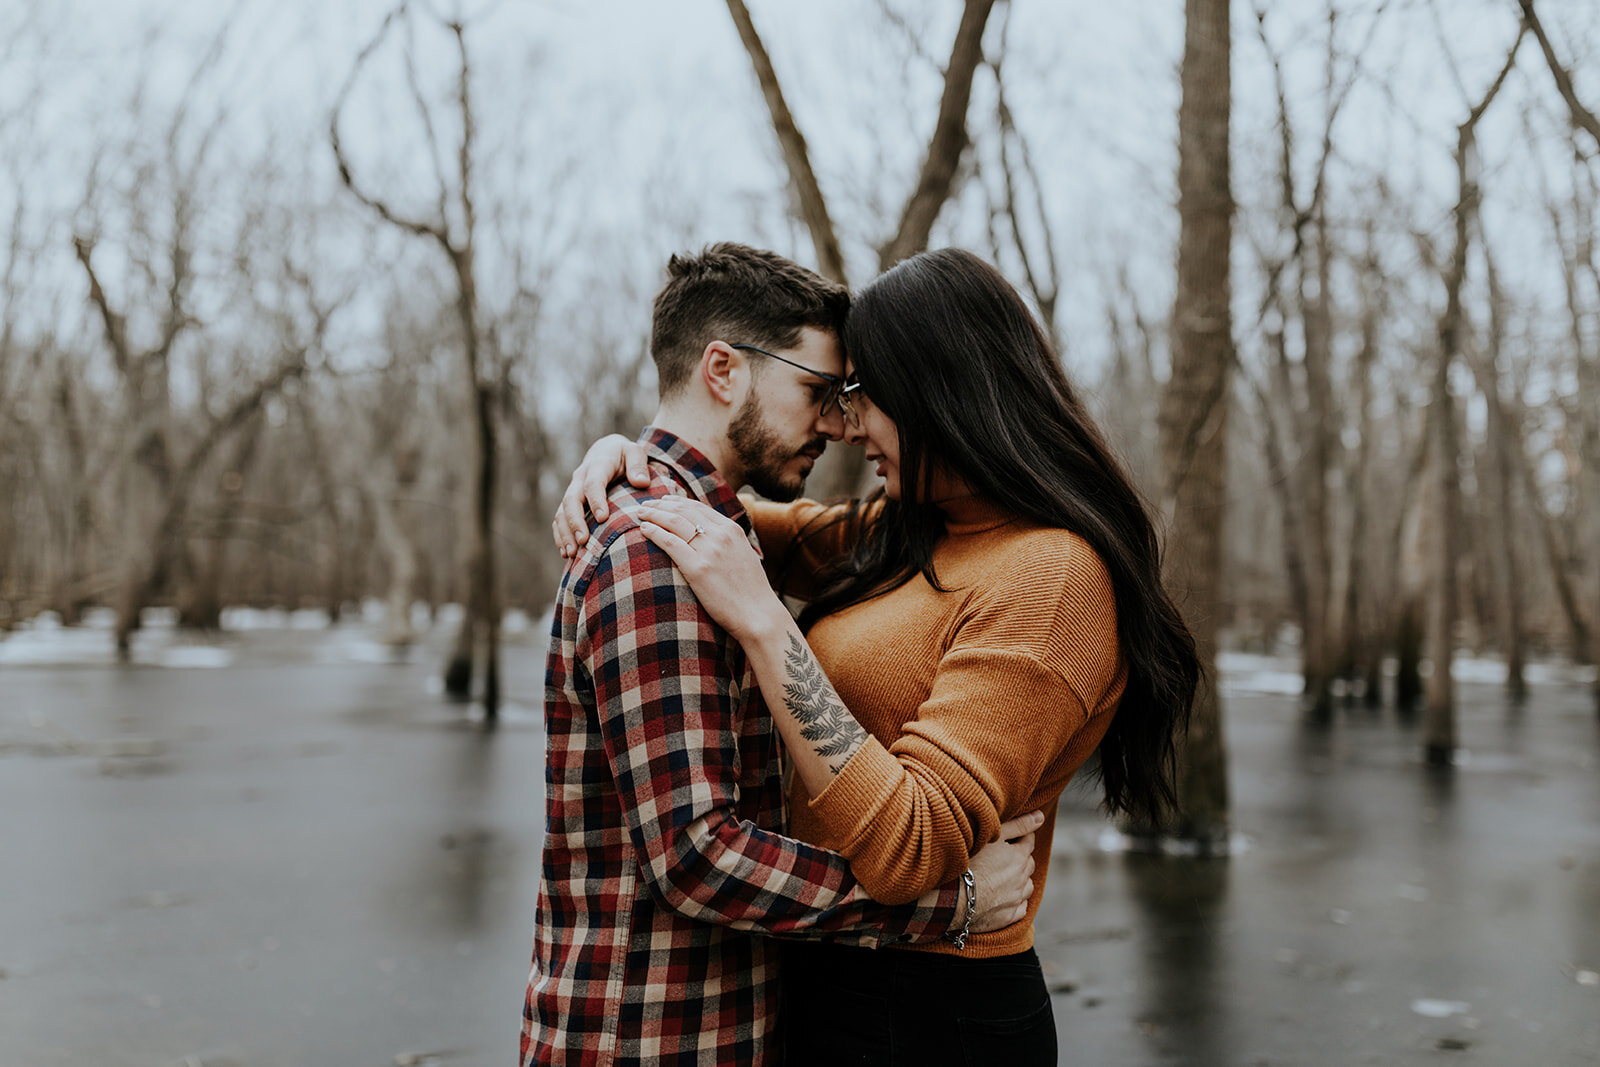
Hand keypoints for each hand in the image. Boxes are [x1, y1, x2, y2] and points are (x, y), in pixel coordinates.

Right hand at [554, 434, 652, 557]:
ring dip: (565, 533)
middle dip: (575, 521)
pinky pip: (559, 519)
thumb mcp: (635, 452)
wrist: (606, 451)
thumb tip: (641, 482)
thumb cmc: (625, 455)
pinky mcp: (570, 502)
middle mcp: (580, 478)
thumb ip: (638, 465)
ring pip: (562, 512)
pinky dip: (560, 536)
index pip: (593, 483)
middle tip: (582, 541)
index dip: (596, 500)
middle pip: (571, 500)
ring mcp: (573, 491)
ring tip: (571, 553)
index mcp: (597, 465)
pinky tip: (566, 553)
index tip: (602, 518)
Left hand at [634, 496, 786, 641]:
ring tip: (639, 513)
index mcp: (732, 530)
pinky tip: (644, 530)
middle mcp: (721, 535)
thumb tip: (712, 538)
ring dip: (653, 514)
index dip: (677, 501)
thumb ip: (728, 543)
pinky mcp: (697, 568)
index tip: (663, 500)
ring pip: (674, 522)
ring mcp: (709, 550)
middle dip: (661, 505)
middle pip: (683, 510)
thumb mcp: (744, 557)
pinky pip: (670, 542)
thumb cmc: (751, 593)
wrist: (758, 615)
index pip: (699, 507)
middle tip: (644, 504)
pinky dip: (654, 532)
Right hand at [967, 810, 1042, 933]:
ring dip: (1020, 880)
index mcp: (1020, 857)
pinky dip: (1015, 900)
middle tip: (1003, 856)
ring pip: (1027, 886)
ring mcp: (1016, 899)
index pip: (1028, 841)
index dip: (1020, 836)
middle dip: (1021, 858)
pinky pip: (1020, 907)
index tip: (1010, 837)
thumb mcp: (993, 835)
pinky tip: (1003, 896)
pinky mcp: (1009, 917)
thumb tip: (1041, 816)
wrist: (954, 898)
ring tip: (1003, 877)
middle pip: (1028, 864)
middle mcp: (1022, 879)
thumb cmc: (970, 862)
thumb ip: (1019, 824)